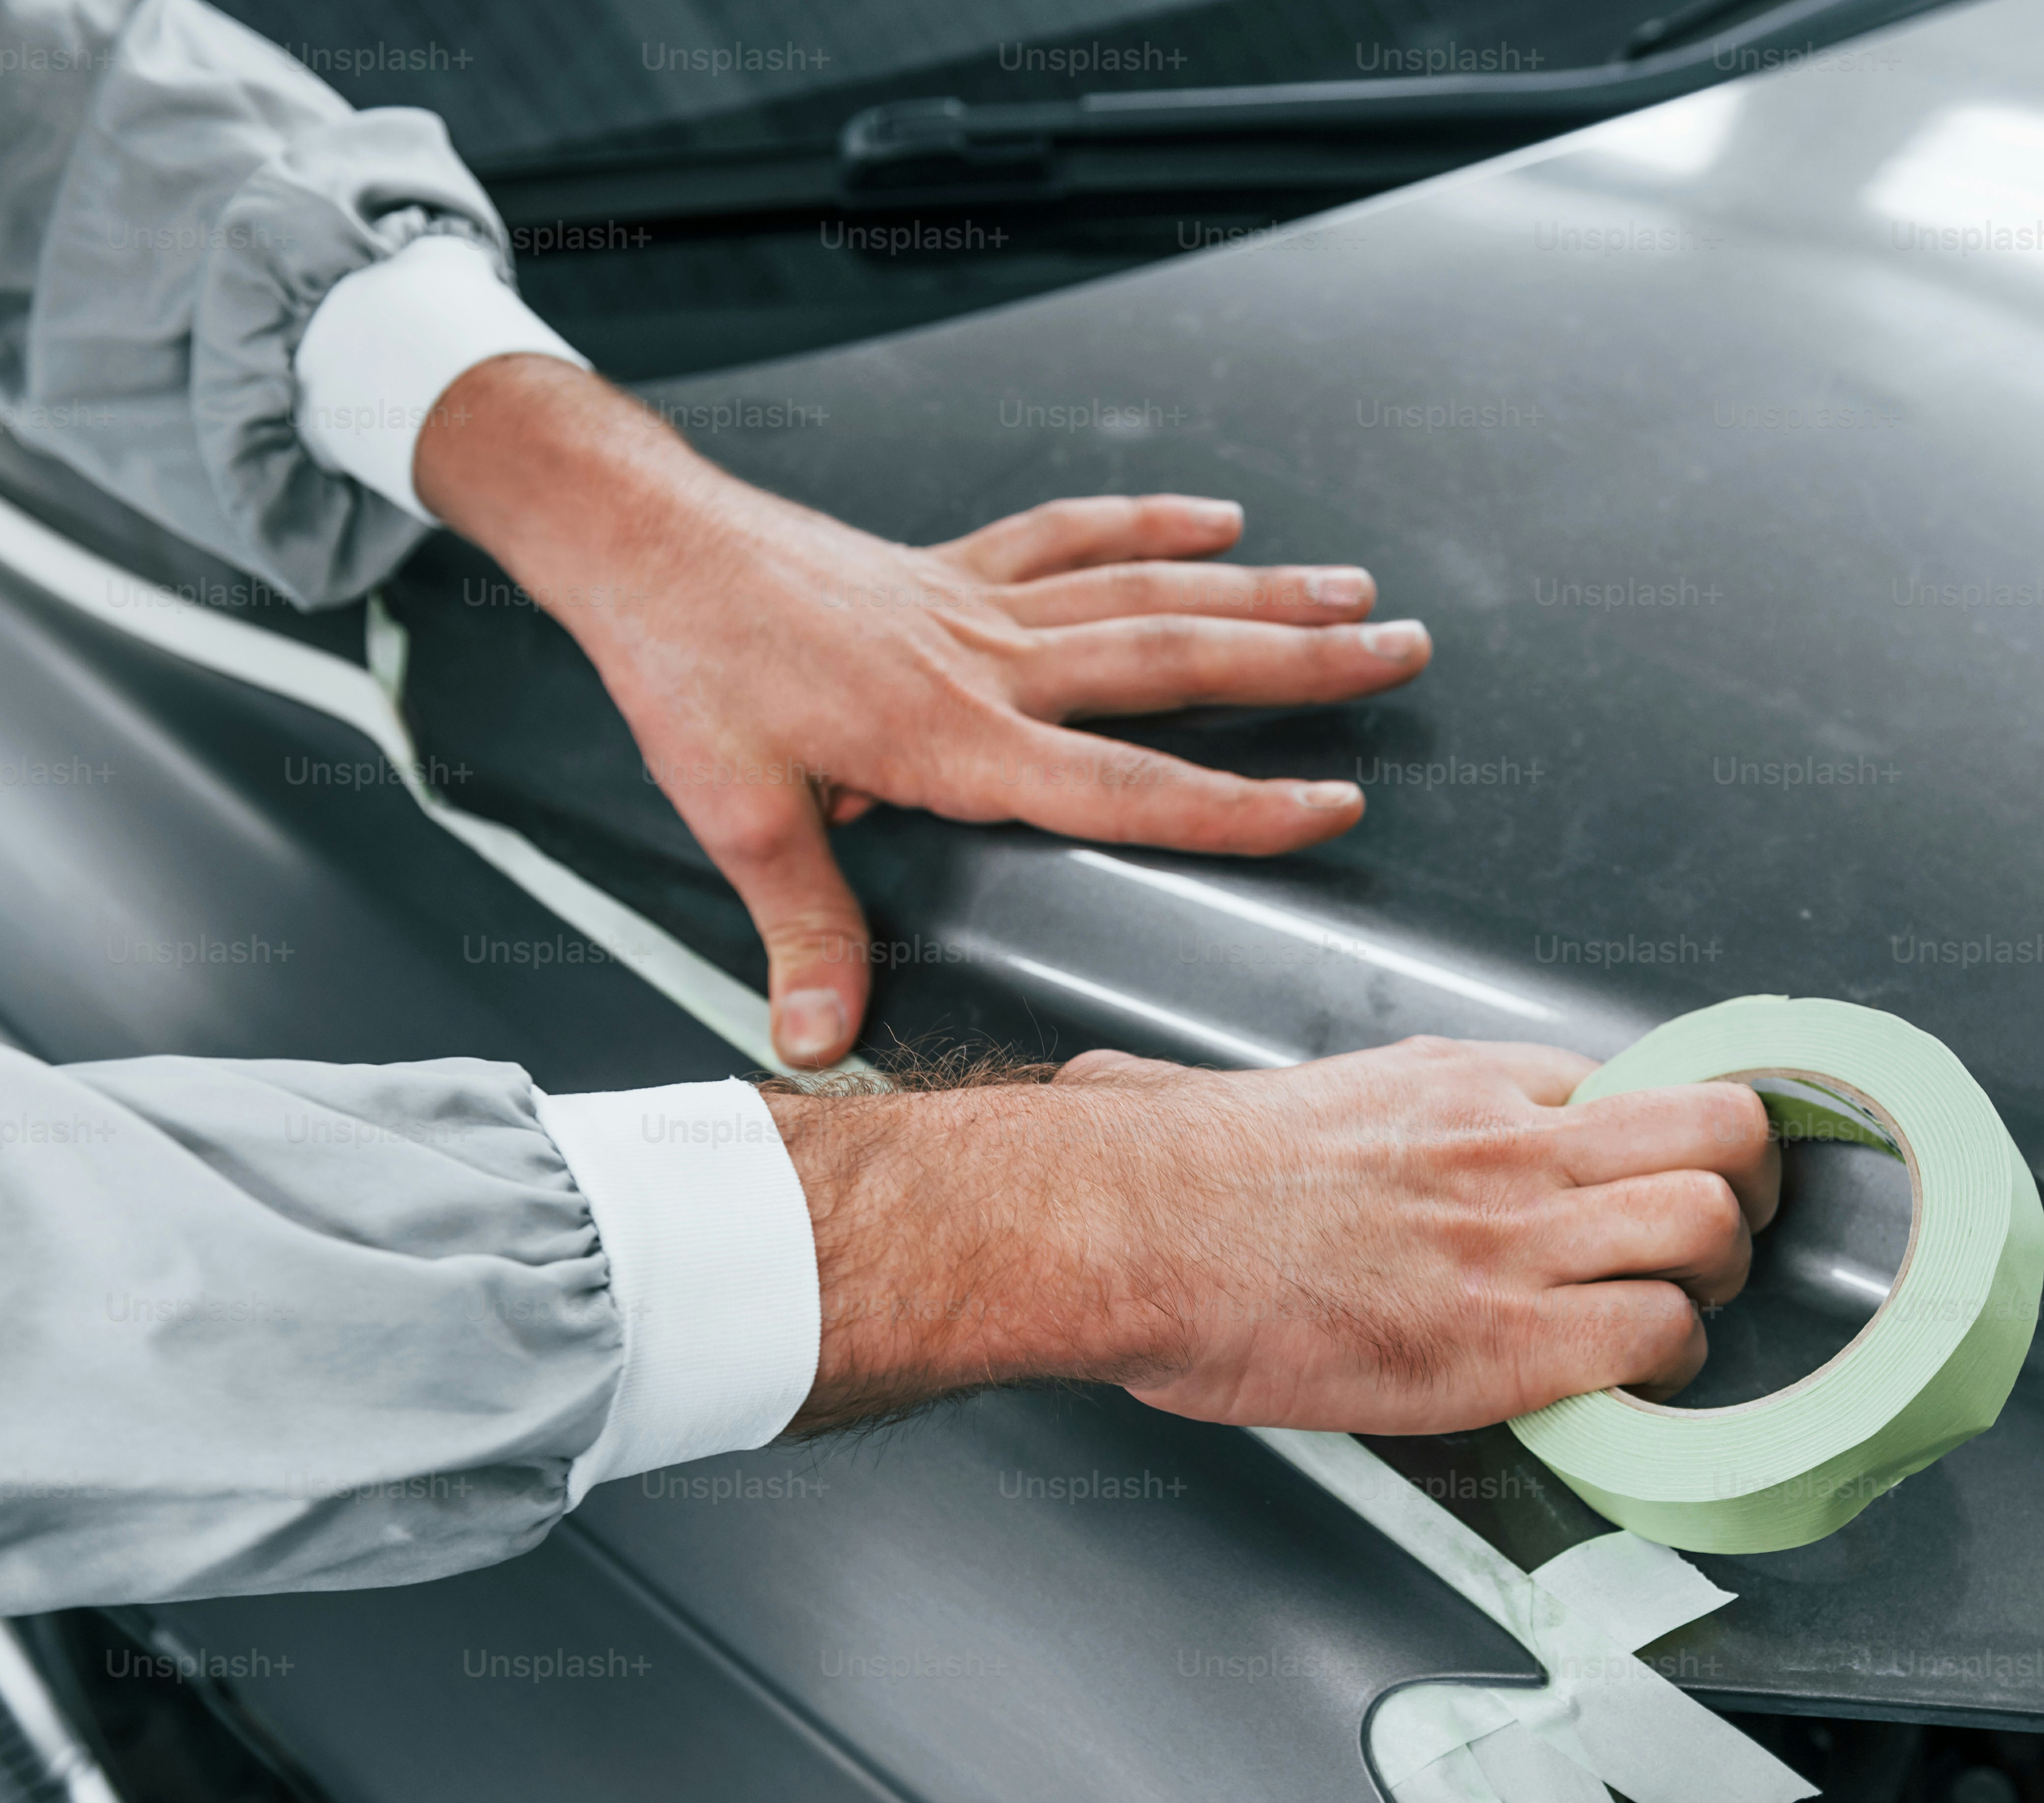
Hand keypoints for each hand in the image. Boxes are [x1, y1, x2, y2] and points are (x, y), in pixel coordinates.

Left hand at [411, 356, 1431, 1068]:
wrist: (645, 545)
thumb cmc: (688, 669)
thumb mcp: (737, 814)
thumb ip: (802, 930)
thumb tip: (821, 1040)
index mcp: (951, 738)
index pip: (1124, 786)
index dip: (1234, 806)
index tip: (1329, 807)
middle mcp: (987, 662)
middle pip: (1172, 660)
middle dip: (1297, 662)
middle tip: (1398, 652)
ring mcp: (978, 603)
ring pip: (1146, 591)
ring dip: (1258, 590)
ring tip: (1353, 592)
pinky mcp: (953, 564)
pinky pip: (1070, 536)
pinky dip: (1149, 523)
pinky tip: (1219, 521)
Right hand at [767, 1038, 1778, 1435]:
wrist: (1128, 1230)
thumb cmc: (1176, 1181)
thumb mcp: (1290, 1096)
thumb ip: (1330, 1101)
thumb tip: (1213, 1094)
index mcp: (1460, 1079)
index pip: (1627, 1081)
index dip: (1663, 1138)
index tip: (1658, 1177)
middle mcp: (1509, 1142)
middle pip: (1717, 1126)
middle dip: (1744, 1186)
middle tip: (1719, 1235)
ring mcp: (1514, 1235)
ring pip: (1713, 1221)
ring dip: (1719, 1278)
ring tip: (1683, 1313)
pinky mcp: (1503, 1336)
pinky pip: (1657, 1335)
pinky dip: (1669, 1365)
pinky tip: (1635, 1382)